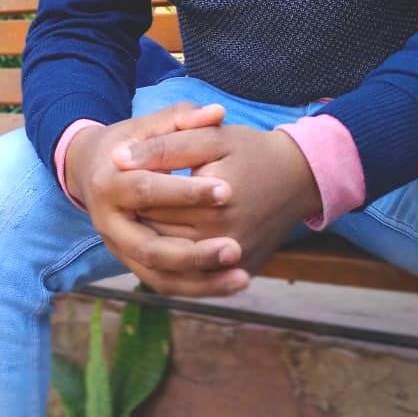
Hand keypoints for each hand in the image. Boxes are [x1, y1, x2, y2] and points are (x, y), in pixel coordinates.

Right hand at [64, 102, 250, 296]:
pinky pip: (165, 284)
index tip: (227, 191)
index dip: (186, 192)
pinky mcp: (131, 263)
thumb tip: (218, 112)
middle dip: (194, 251)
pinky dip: (199, 288)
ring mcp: (118, 248)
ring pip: (158, 275)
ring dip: (201, 280)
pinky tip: (234, 282)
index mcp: (108, 183)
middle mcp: (108, 223)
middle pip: (149, 247)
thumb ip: (181, 118)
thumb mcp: (148, 125)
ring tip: (242, 275)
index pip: (147, 190)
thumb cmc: (127, 144)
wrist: (92, 169)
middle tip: (235, 246)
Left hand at [111, 122, 321, 275]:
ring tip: (144, 219)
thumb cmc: (253, 151)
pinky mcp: (242, 271)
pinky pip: (198, 277)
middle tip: (124, 201)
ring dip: (152, 244)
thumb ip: (164, 146)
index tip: (117, 174)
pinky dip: (177, 266)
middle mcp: (225, 242)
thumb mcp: (210, 138)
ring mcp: (235, 263)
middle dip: (137, 219)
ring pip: (173, 263)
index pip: (149, 205)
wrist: (301, 176)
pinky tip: (167, 243)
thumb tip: (117, 159)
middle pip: (158, 237)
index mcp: (213, 207)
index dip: (128, 189)